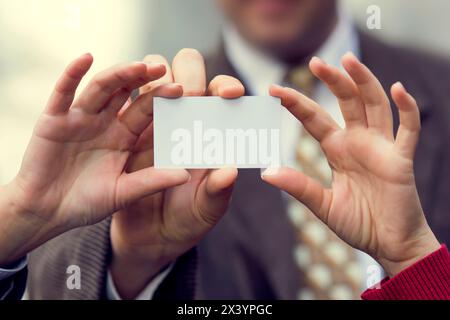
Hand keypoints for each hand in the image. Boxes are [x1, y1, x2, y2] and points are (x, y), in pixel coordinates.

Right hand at [0, 54, 189, 265]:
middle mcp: (105, 123)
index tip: (181, 89)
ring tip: (138, 65)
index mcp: (124, 137)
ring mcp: (80, 118)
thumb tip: (186, 175)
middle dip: (143, 79)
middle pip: (125, 93)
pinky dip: (72, 74)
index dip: (160, 99)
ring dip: (118, 74)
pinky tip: (86, 58)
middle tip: (162, 67)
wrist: (46, 212)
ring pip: (100, 88)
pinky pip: (63, 92)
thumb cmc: (86, 203)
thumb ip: (152, 181)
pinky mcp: (54, 118)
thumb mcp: (123, 193)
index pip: (145, 112)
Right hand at [110, 49, 243, 297]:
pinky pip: (116, 101)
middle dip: (190, 74)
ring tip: (152, 78)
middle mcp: (179, 118)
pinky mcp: (118, 131)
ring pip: (148, 78)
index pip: (217, 93)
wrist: (148, 238)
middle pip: (184, 74)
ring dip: (151, 73)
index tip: (232, 95)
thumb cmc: (185, 219)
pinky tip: (116, 84)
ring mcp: (146, 121)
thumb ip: (217, 192)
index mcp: (206, 132)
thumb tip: (229, 171)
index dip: (225, 86)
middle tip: (189, 93)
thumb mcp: (205, 210)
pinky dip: (116, 85)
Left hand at [264, 53, 439, 276]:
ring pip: (374, 105)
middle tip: (315, 61)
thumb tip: (266, 172)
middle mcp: (358, 142)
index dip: (297, 103)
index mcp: (337, 150)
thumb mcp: (323, 205)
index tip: (275, 89)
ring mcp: (381, 147)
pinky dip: (406, 109)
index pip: (315, 119)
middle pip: (346, 102)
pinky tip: (397, 89)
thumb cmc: (358, 224)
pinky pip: (408, 129)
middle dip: (332, 81)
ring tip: (348, 60)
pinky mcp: (402, 159)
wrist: (389, 244)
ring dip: (363, 82)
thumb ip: (299, 187)